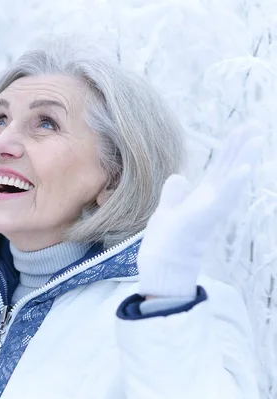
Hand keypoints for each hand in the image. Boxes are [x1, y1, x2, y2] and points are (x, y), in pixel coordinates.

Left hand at [137, 129, 261, 297]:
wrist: (162, 273)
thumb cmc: (165, 247)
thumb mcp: (166, 214)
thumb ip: (174, 196)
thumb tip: (180, 176)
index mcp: (201, 200)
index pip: (219, 170)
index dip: (230, 150)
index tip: (243, 129)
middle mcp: (208, 204)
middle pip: (227, 170)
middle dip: (241, 148)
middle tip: (255, 124)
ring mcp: (207, 213)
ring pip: (229, 183)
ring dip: (242, 161)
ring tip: (256, 139)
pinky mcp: (200, 223)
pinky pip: (219, 202)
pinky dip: (231, 186)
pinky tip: (242, 170)